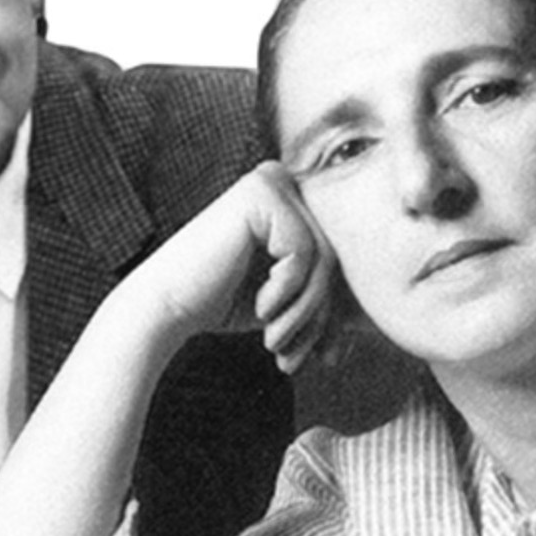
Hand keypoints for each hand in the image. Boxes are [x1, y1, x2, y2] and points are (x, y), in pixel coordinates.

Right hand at [125, 161, 335, 373]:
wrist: (165, 306)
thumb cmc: (221, 303)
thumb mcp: (285, 299)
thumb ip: (324, 297)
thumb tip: (371, 327)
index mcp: (290, 198)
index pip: (337, 255)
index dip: (332, 311)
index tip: (322, 357)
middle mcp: (282, 179)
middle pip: (335, 255)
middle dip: (320, 315)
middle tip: (294, 356)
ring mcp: (270, 181)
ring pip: (324, 258)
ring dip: (305, 312)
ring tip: (277, 342)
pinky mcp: (260, 194)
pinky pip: (303, 253)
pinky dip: (287, 292)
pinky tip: (261, 308)